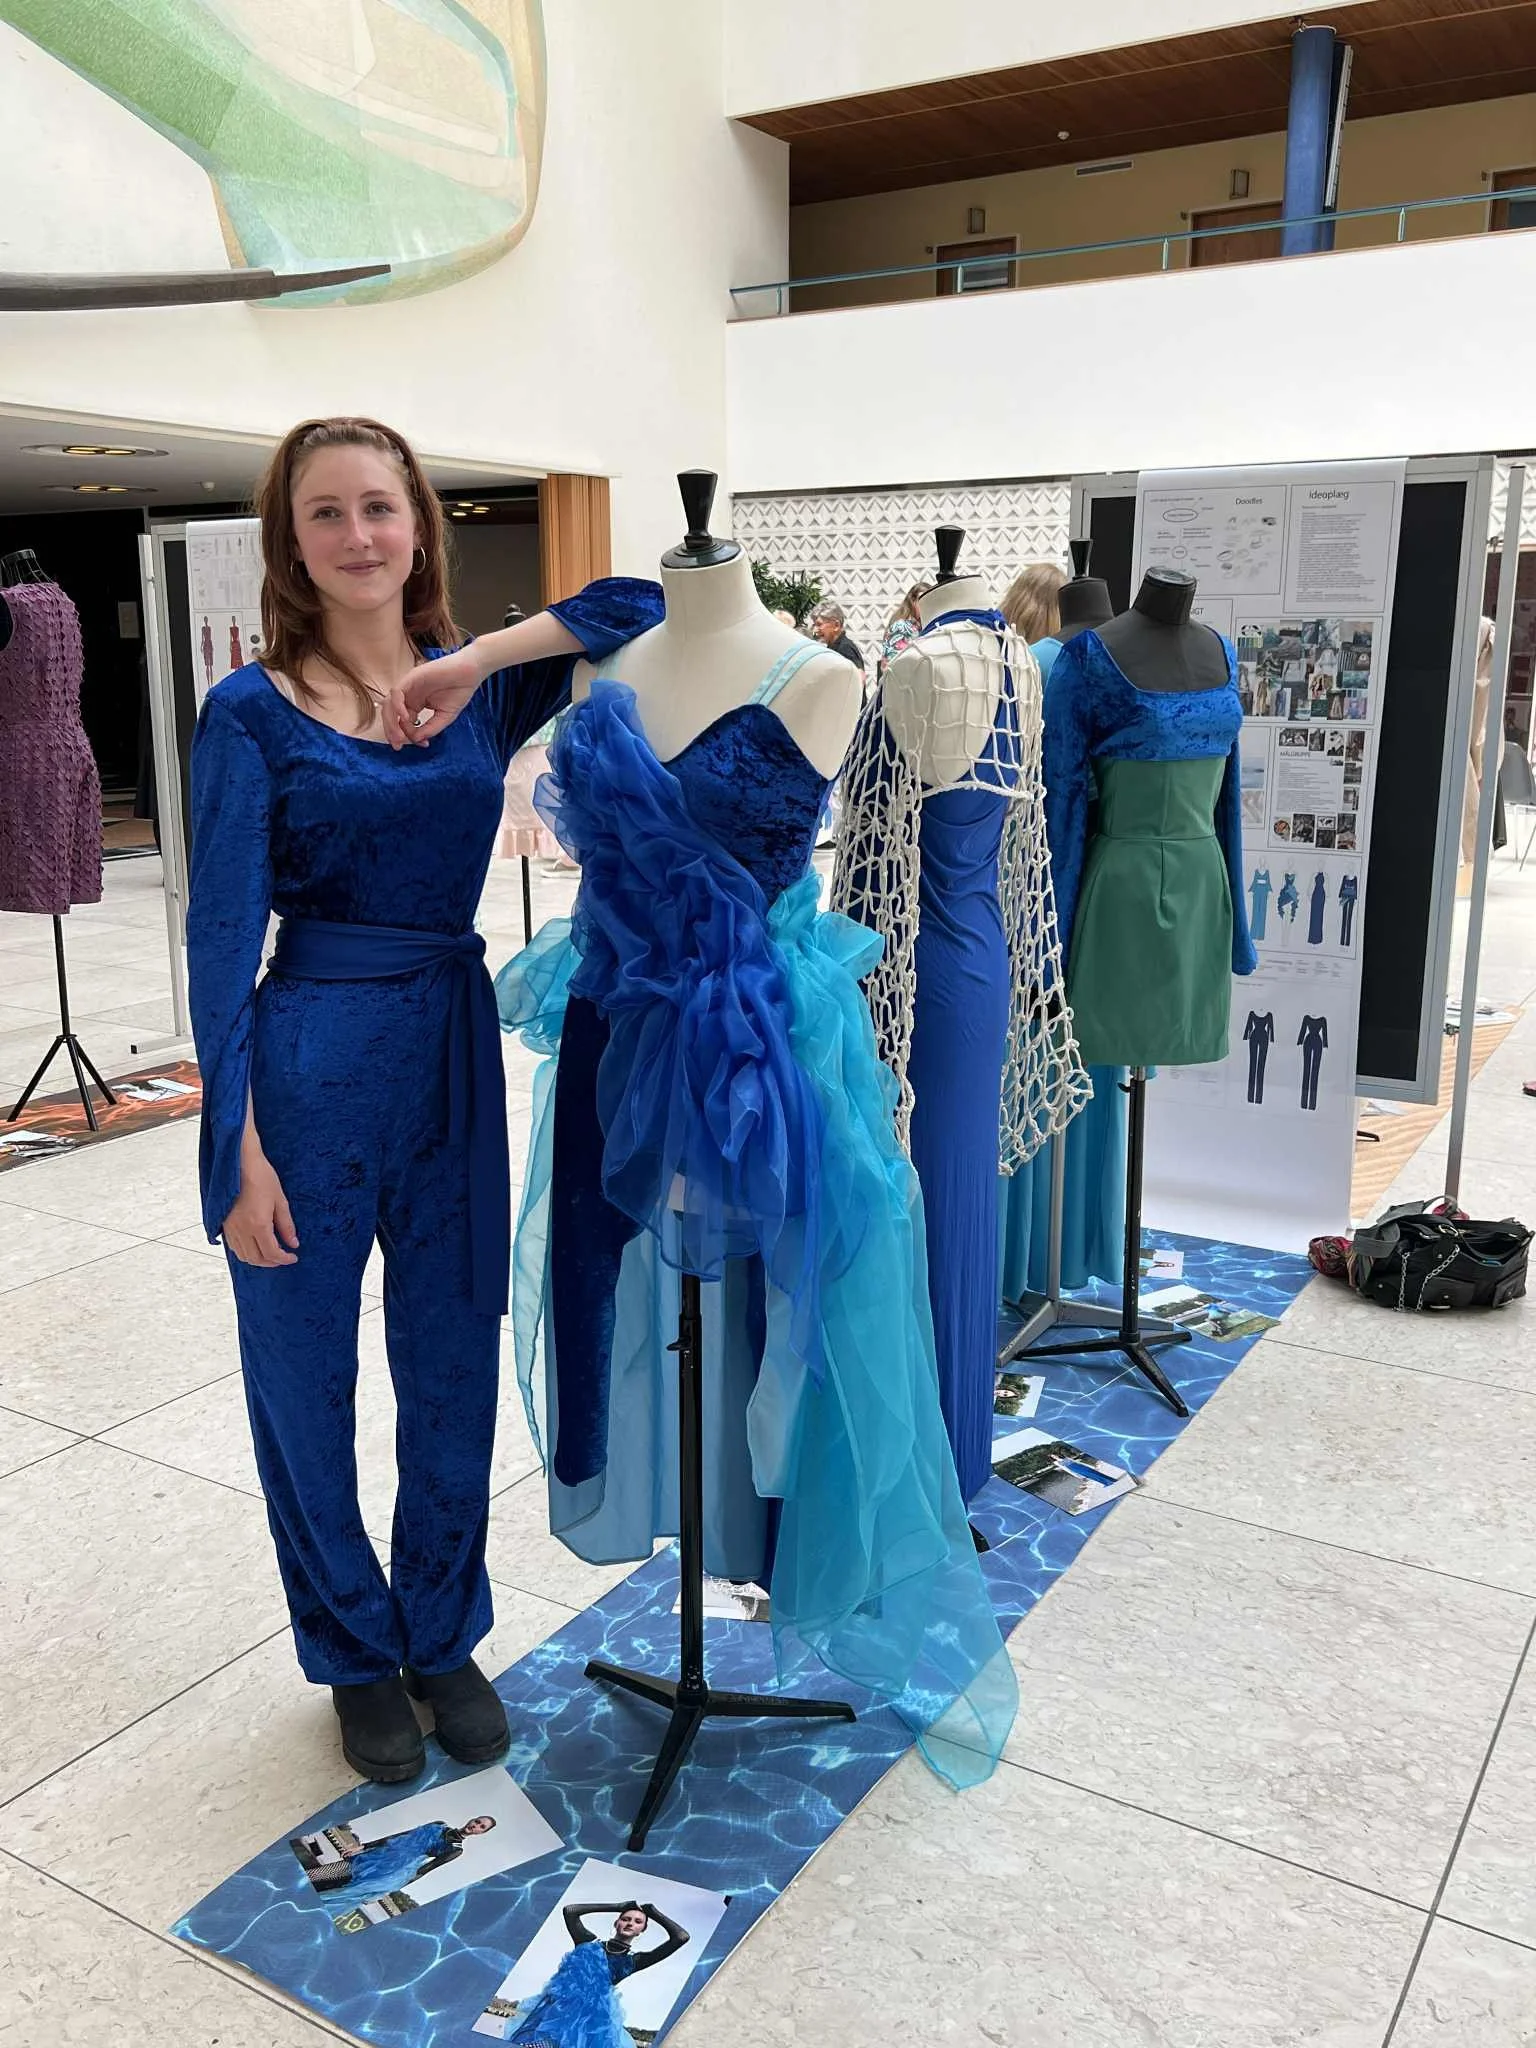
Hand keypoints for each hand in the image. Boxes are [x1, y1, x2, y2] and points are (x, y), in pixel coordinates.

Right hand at [222, 1146, 299, 1266]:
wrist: (238, 1163)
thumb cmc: (260, 1177)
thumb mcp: (280, 1200)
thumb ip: (286, 1225)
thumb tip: (293, 1243)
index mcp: (258, 1224)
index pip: (271, 1253)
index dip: (284, 1259)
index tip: (293, 1257)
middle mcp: (242, 1230)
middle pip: (256, 1259)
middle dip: (272, 1262)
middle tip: (283, 1258)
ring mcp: (230, 1228)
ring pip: (243, 1256)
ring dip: (257, 1259)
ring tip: (270, 1254)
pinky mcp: (224, 1224)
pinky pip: (233, 1246)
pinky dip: (245, 1252)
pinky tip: (255, 1245)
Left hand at [382, 644, 486, 750]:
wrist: (469, 673)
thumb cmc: (459, 691)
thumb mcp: (445, 717)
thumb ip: (430, 728)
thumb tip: (416, 740)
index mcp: (415, 704)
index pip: (403, 722)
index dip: (409, 736)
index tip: (423, 744)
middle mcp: (409, 695)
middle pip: (391, 715)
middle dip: (392, 732)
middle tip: (398, 745)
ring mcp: (408, 686)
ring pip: (389, 705)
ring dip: (391, 722)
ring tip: (400, 736)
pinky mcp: (411, 677)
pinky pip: (396, 693)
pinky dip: (397, 706)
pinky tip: (406, 718)